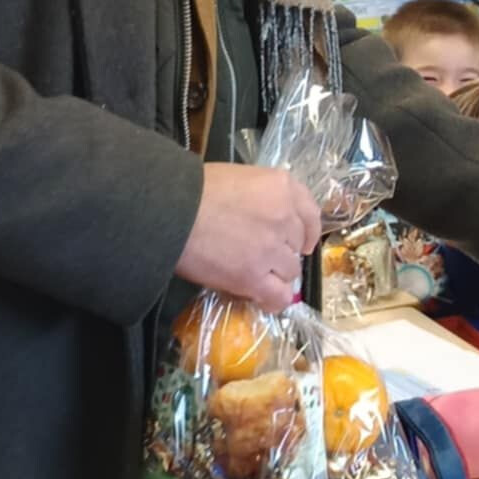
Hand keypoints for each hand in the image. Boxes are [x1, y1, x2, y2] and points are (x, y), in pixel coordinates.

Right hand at [174, 163, 320, 312]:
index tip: (302, 242)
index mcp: (281, 186)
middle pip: (297, 244)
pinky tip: (264, 298)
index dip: (308, 231)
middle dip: (283, 251)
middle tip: (262, 255)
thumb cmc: (194, 190)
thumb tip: (264, 218)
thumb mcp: (238, 178)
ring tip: (254, 274)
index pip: (310, 212)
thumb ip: (261, 196)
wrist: (169, 210)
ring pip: (290, 271)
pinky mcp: (254, 277)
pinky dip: (275, 300)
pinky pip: (279, 296)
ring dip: (276, 274)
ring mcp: (271, 249)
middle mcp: (284, 216)